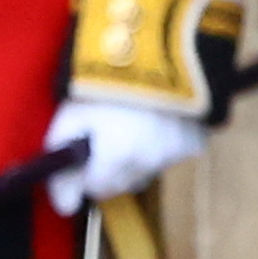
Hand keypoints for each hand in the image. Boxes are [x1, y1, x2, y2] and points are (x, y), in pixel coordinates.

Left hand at [47, 95, 205, 211]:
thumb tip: (65, 208)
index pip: (95, 189)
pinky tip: (157, 123)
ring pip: (145, 172)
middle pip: (121, 184)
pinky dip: (162, 146)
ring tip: (132, 126)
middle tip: (105, 139)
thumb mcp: (70, 116)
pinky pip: (171, 157)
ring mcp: (176, 153)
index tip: (81, 159)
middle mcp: (148, 162)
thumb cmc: (107, 83)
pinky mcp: (196, 142)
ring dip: (135, 159)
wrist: (162, 50)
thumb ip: (61, 166)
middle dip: (108, 170)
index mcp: (117, 158)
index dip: (83, 175)